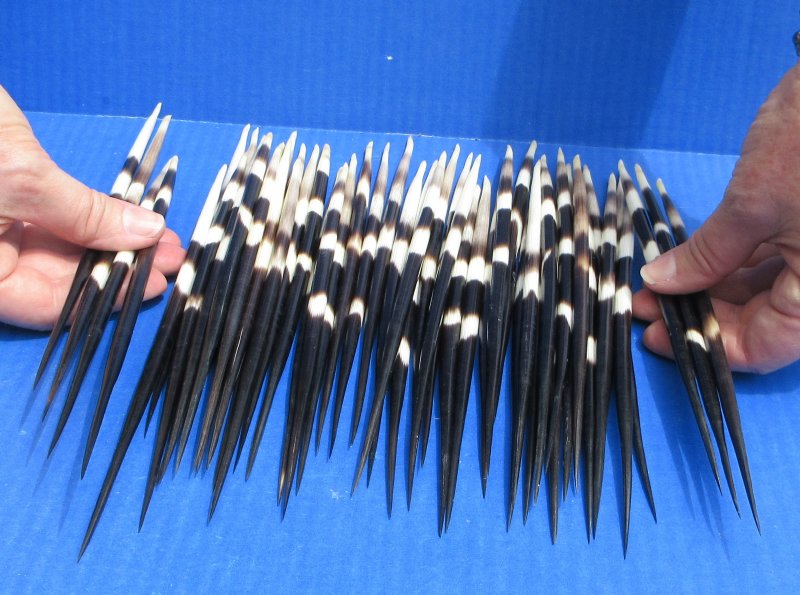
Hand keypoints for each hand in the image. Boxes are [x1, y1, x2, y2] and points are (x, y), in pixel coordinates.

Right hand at [0, 85, 184, 328]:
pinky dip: (89, 222)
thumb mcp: (17, 177)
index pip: (44, 306)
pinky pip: (50, 224)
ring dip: (111, 245)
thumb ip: (82, 213)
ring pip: (58, 254)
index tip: (153, 284)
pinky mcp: (1, 205)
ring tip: (161, 240)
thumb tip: (144, 233)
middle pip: (56, 282)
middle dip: (116, 269)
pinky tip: (128, 220)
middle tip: (169, 259)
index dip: (104, 298)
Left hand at [633, 62, 799, 373]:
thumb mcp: (752, 207)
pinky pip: (765, 261)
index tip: (656, 338)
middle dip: (700, 314)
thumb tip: (659, 284)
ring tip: (652, 287)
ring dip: (707, 290)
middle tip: (644, 307)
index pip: (767, 348)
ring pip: (760, 291)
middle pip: (760, 321)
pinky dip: (726, 264)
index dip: (709, 348)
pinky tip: (683, 264)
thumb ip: (707, 255)